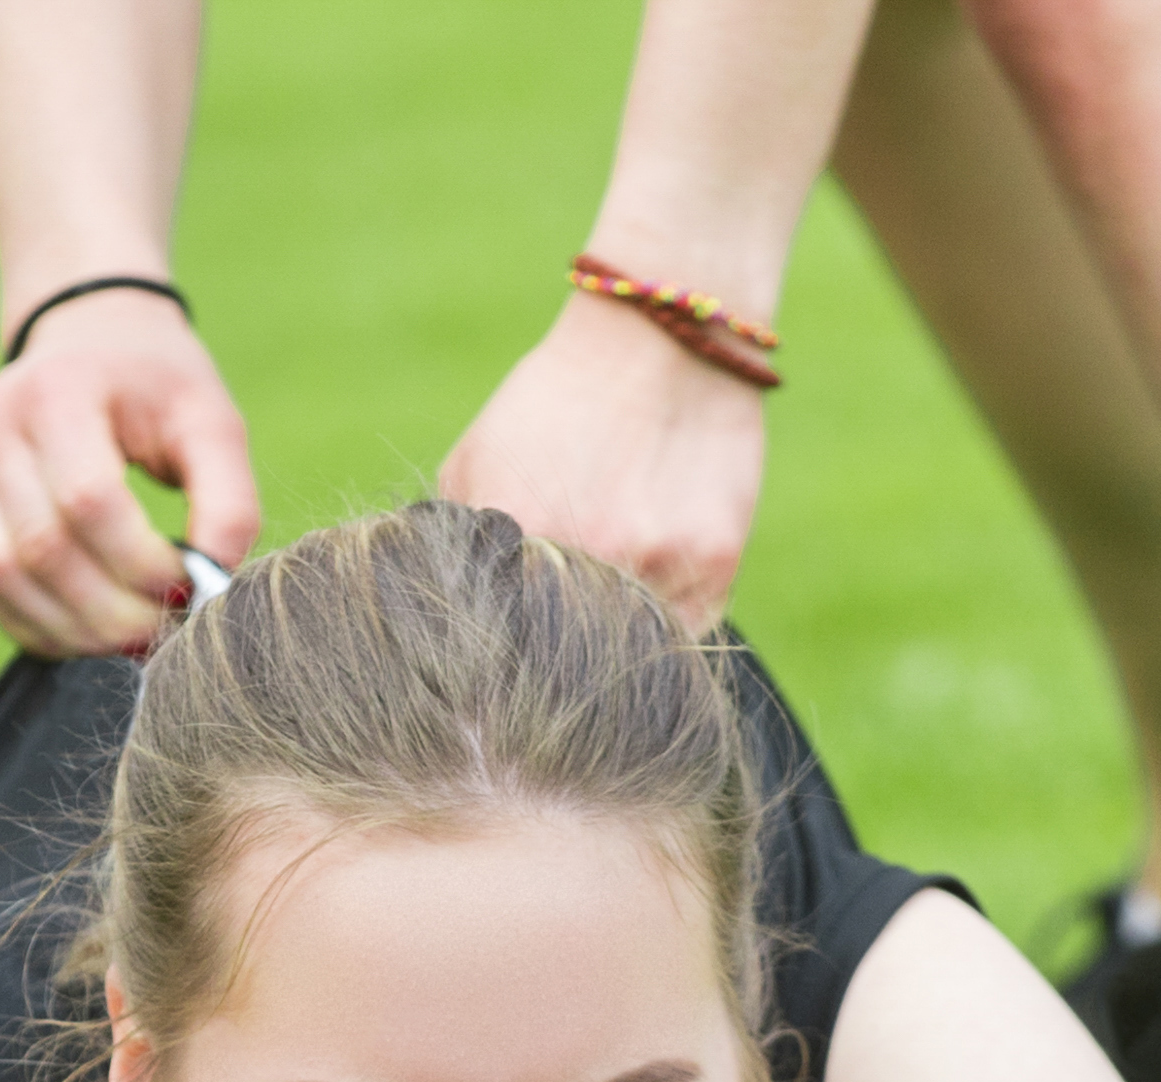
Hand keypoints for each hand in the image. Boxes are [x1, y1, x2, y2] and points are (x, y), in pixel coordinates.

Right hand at [0, 287, 260, 655]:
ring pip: (2, 577)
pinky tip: (91, 632)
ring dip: (73, 629)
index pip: (88, 500)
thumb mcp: (212, 422)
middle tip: (166, 630)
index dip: (141, 563)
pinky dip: (40, 626)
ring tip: (133, 638)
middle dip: (112, 610)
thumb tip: (212, 588)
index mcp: (57, 390)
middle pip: (43, 548)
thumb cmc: (159, 384)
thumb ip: (229, 502)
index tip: (189, 586)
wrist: (90, 337)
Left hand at [437, 293, 771, 631]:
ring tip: (613, 596)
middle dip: (562, 659)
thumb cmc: (555, 402)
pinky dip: (670, 628)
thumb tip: (444, 617)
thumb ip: (454, 542)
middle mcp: (585, 560)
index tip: (512, 652)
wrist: (657, 339)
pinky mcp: (716, 562)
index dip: (508, 658)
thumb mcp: (477, 460)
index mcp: (516, 538)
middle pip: (569, 663)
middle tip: (564, 634)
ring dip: (620, 642)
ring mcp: (656, 564)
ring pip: (634, 653)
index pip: (502, 649)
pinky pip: (688, 636)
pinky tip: (656, 582)